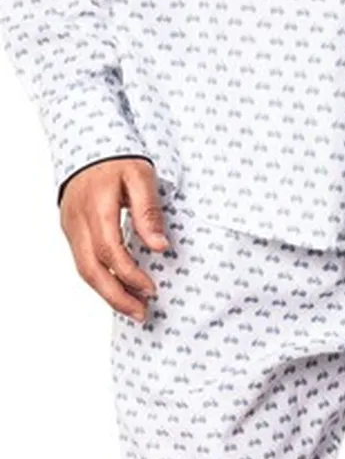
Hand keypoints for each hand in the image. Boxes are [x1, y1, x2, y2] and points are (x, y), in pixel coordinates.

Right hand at [59, 156, 169, 321]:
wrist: (87, 144)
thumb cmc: (117, 159)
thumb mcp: (141, 177)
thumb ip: (148, 212)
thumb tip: (159, 247)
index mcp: (97, 208)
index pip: (111, 251)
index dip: (131, 275)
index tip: (152, 289)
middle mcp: (78, 222)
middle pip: (92, 270)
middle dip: (117, 297)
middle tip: (141, 313)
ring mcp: (71, 227)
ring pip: (84, 270)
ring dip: (108, 293)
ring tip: (133, 308)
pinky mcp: (70, 230)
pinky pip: (82, 262)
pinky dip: (100, 279)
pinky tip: (118, 288)